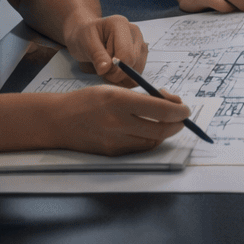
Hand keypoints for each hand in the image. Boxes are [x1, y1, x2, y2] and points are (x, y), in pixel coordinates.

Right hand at [47, 84, 190, 155]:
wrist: (58, 120)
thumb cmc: (88, 100)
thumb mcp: (115, 90)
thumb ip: (142, 97)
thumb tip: (171, 102)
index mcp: (119, 100)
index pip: (161, 110)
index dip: (179, 111)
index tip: (185, 108)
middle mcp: (118, 122)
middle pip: (161, 129)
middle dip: (178, 124)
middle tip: (182, 117)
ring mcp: (115, 140)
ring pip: (153, 140)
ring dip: (165, 132)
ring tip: (165, 121)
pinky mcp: (112, 153)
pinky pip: (140, 148)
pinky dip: (150, 139)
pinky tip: (150, 130)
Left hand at [62, 14, 146, 87]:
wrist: (86, 35)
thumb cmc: (84, 37)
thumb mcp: (85, 44)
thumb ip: (97, 56)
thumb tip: (105, 69)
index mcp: (120, 24)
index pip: (126, 54)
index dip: (116, 69)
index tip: (102, 72)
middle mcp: (134, 31)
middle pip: (133, 61)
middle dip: (117, 72)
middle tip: (102, 69)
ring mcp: (140, 41)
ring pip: (137, 67)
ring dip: (121, 74)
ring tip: (107, 67)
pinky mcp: (141, 51)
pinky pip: (138, 69)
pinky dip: (126, 75)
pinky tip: (114, 69)